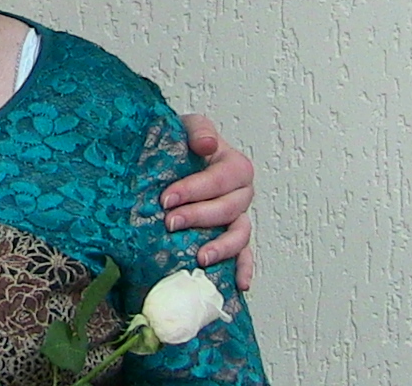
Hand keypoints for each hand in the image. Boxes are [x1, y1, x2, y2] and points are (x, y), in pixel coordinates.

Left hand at [162, 114, 255, 289]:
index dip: (195, 189)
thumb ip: (198, 130)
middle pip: (230, 208)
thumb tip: (206, 143)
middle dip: (200, 217)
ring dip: (223, 247)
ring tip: (201, 257)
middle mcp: (241, 192)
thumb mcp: (187, 128)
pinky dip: (244, 268)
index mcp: (233, 165)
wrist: (174, 161)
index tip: (167, 198)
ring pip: (240, 233)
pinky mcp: (232, 237)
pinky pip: (245, 255)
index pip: (221, 178)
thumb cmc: (182, 146)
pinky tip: (240, 284)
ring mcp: (238, 216)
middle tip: (170, 222)